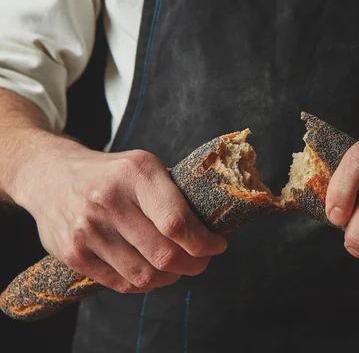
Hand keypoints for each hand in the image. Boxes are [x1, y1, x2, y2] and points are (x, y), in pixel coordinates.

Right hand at [11, 135, 226, 292]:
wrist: (50, 175)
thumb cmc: (112, 173)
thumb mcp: (144, 166)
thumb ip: (173, 194)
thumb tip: (210, 228)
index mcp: (136, 173)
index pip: (177, 223)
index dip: (204, 242)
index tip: (217, 245)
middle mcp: (109, 200)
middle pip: (164, 255)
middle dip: (194, 264)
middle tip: (202, 261)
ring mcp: (87, 229)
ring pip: (145, 276)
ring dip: (171, 278)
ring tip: (178, 268)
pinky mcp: (73, 253)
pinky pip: (121, 283)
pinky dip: (145, 284)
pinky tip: (152, 272)